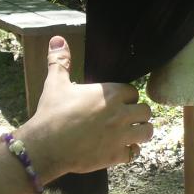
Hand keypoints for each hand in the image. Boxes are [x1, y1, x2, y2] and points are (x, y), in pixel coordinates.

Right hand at [17, 36, 152, 179]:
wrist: (46, 146)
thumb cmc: (52, 113)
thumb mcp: (55, 84)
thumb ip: (60, 61)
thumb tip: (57, 39)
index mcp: (109, 94)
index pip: (133, 92)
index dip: (127, 97)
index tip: (118, 102)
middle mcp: (120, 113)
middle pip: (145, 111)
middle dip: (137, 114)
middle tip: (125, 118)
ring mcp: (120, 135)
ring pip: (147, 132)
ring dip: (140, 132)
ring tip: (130, 133)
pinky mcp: (116, 155)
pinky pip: (135, 153)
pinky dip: (130, 151)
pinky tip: (120, 149)